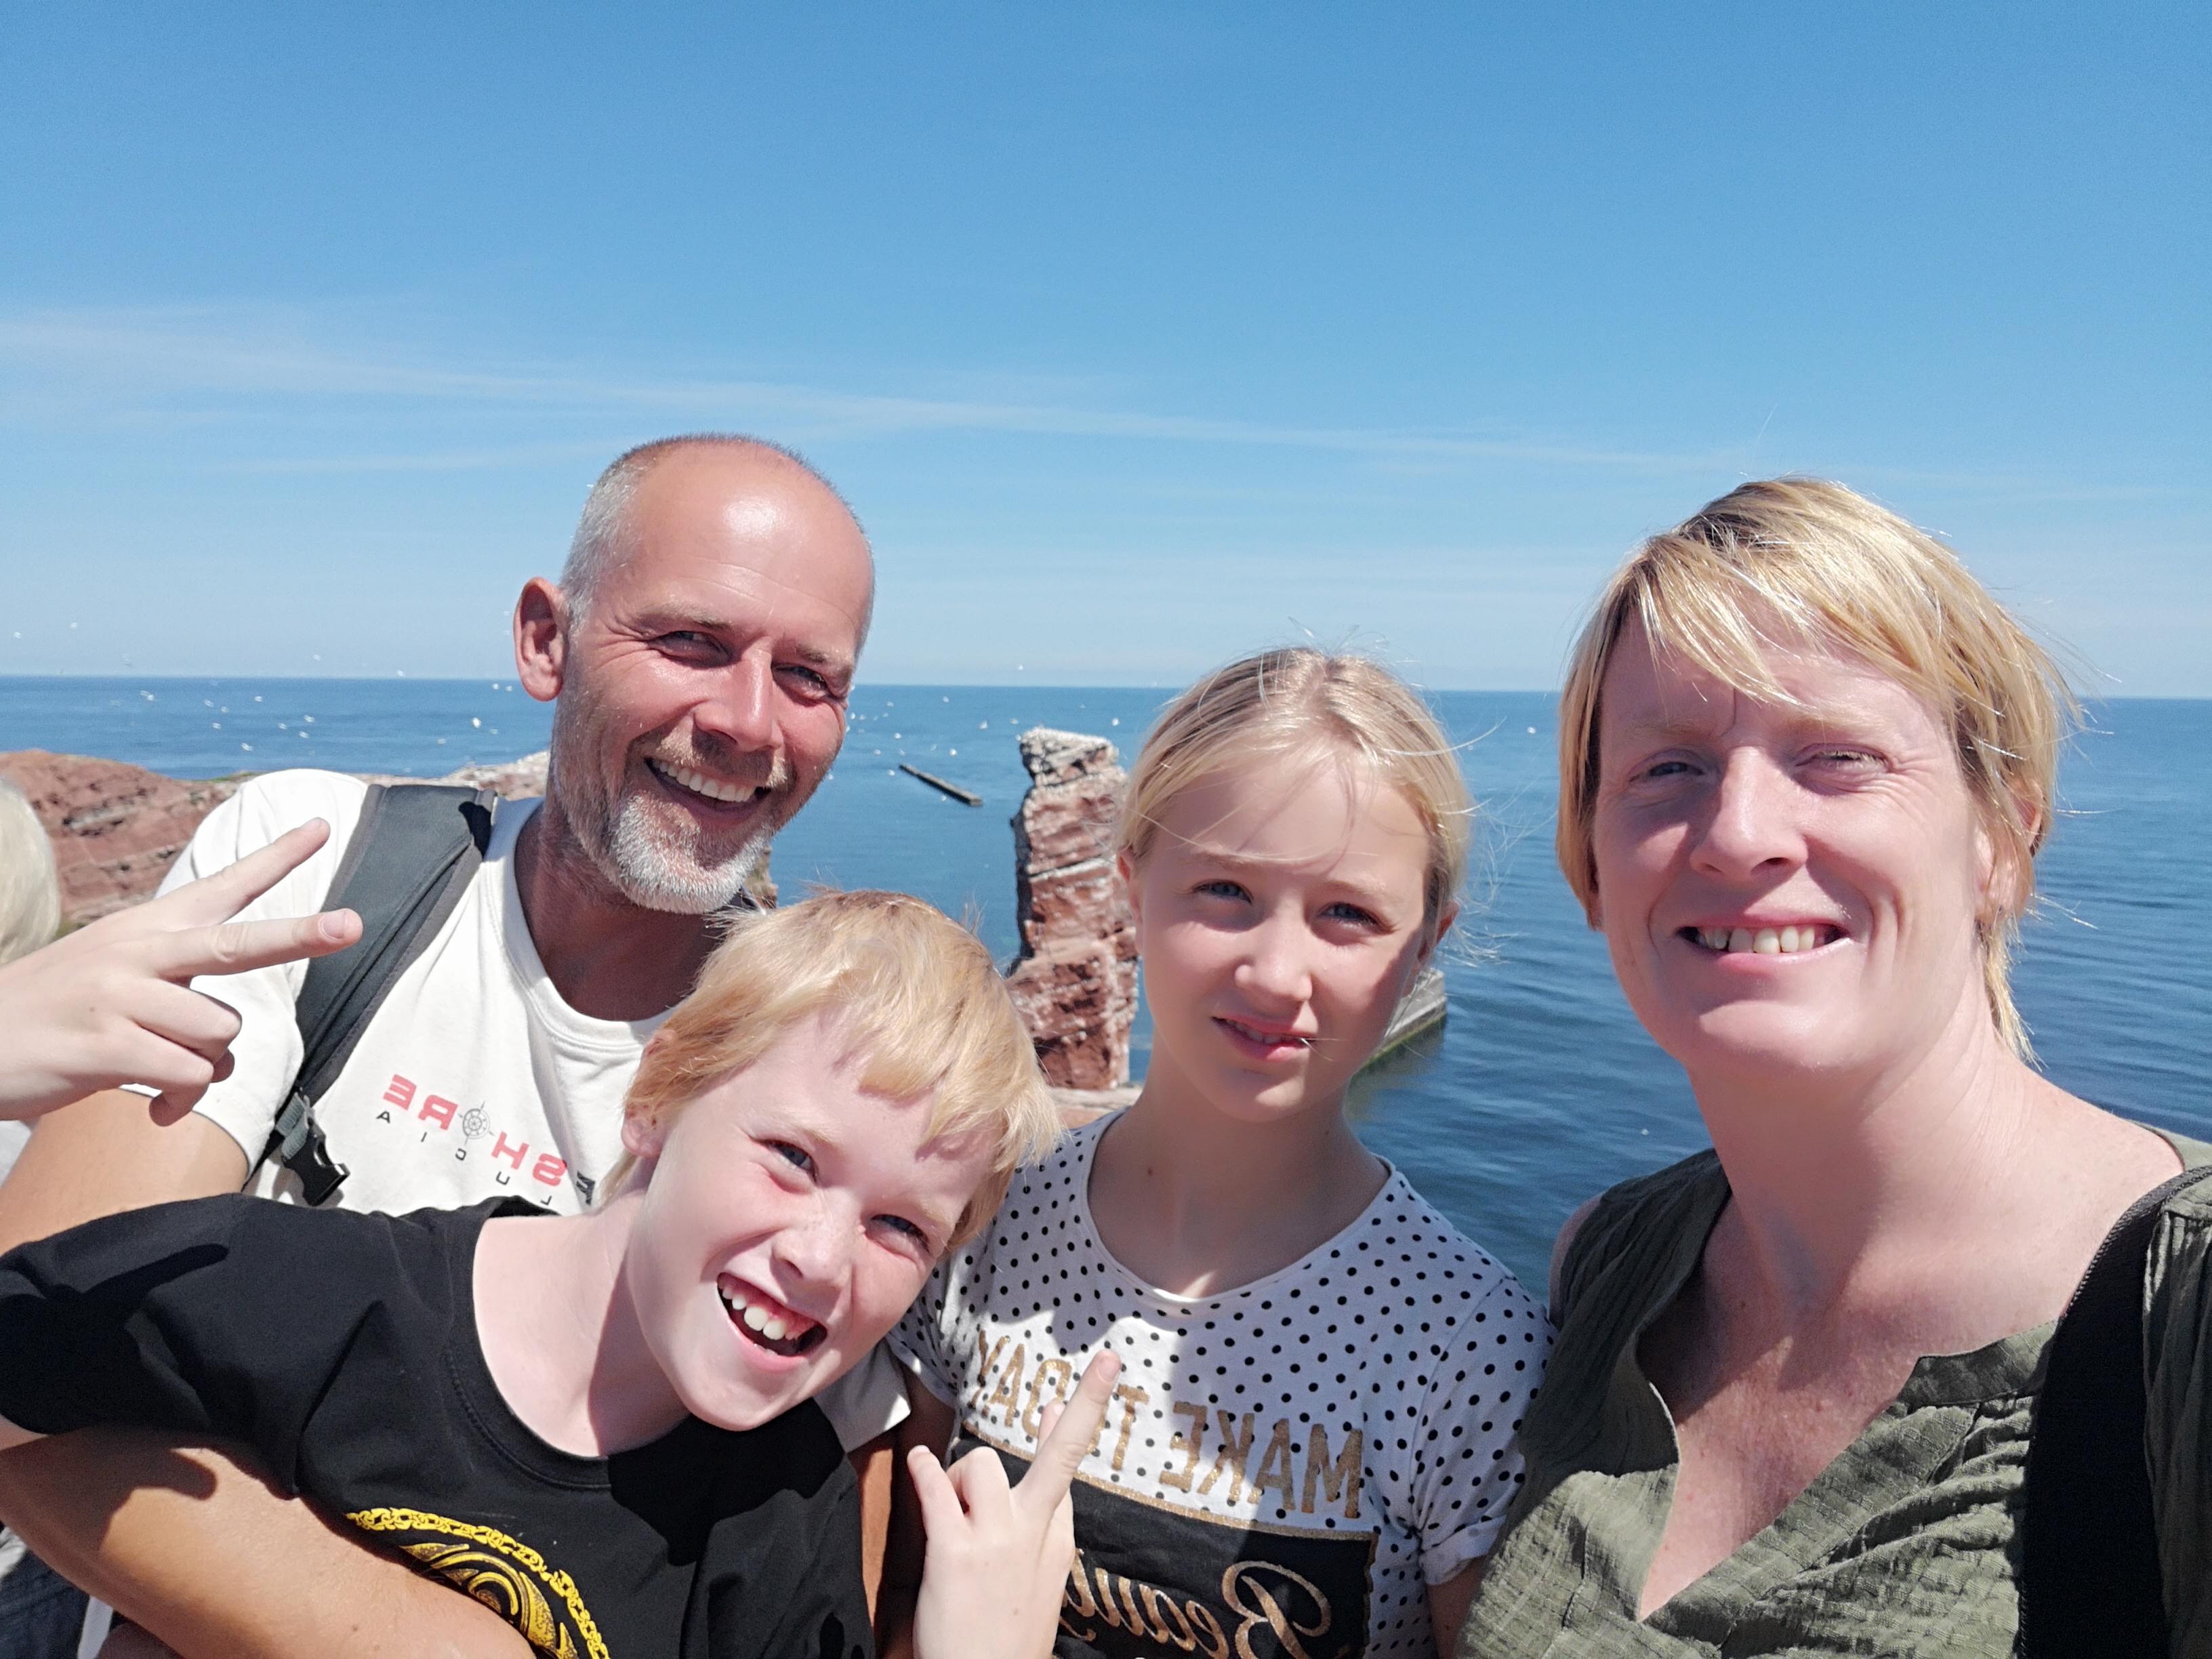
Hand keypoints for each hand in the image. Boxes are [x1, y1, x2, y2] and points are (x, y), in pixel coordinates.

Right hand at [0, 820, 360, 1124]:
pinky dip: (183, 1101)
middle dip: (301, 935)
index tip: (323, 827)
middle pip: (238, 943)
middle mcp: (138, 954)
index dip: (276, 858)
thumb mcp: (111, 975)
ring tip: (161, 1071)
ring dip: (204, 1065)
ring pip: (219, 1033)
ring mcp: (120, 997)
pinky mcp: (105, 1047)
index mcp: (146, 929)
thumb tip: (222, 1057)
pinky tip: (155, 1105)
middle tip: (352, 924)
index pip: (222, 885)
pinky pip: (189, 1077)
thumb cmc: (57, 1015)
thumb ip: (176, 994)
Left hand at [906, 1352, 1119, 1658]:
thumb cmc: (1000, 1641)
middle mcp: (1035, 1535)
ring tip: (950, 1517)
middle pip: (1064, 1456)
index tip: (1088, 1379)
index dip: (1065, 1423)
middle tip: (1110, 1360)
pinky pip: (936, 1487)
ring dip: (955, 1479)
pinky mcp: (957, 1552)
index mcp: (1056, 1544)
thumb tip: (1049, 1466)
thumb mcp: (1037, 1585)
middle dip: (1088, 1403)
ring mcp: (998, 1541)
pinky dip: (923, 1471)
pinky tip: (917, 1465)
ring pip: (980, 1466)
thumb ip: (1039, 1526)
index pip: (1066, 1468)